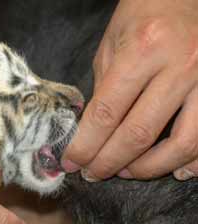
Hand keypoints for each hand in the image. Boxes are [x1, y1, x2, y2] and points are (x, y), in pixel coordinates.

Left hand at [63, 0, 197, 180]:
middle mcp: (180, 66)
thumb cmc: (142, 15)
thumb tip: (93, 132)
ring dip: (149, 169)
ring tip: (125, 173)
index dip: (86, 145)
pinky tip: (174, 170)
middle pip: (139, 134)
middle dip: (109, 162)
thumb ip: (103, 90)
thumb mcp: (111, 45)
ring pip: (182, 144)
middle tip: (93, 174)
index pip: (106, 113)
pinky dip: (193, 161)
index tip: (72, 163)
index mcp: (143, 50)